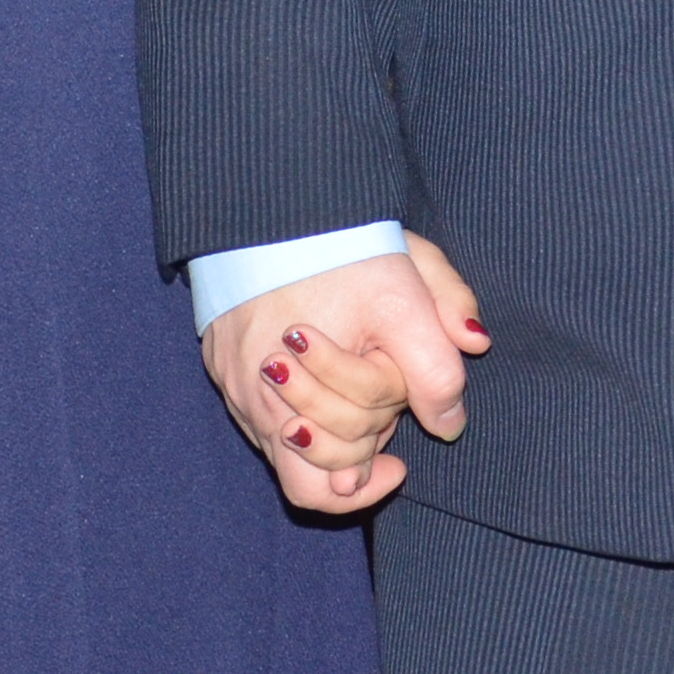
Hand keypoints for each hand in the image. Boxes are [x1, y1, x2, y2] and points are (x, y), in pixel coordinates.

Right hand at [201, 238, 485, 512]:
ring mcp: (238, 390)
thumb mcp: (407, 293)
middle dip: (359, 446)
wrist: (271, 205)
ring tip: (358, 416)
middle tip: (381, 412)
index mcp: (313, 377)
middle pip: (318, 469)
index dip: (388, 435)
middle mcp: (265, 395)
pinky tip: (322, 396)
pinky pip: (259, 427)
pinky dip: (294, 421)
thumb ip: (439, 362)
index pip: (355, 448)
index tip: (406, 422)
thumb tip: (450, 424)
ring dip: (326, 443)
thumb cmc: (341, 246)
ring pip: (286, 458)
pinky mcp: (222, 376)